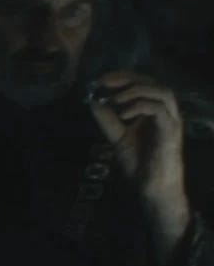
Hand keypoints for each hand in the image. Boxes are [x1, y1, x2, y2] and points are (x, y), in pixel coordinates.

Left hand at [89, 70, 189, 255]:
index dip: (122, 77)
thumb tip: (94, 101)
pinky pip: (160, 110)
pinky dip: (140, 106)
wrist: (152, 189)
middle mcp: (166, 112)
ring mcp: (171, 121)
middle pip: (153, 81)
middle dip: (128, 78)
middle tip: (104, 83)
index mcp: (154, 111)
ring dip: (137, 90)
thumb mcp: (118, 138)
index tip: (100, 80)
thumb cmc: (140, 165)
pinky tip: (123, 115)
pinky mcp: (171, 131)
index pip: (142, 83)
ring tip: (115, 99)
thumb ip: (108, 120)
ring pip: (163, 91)